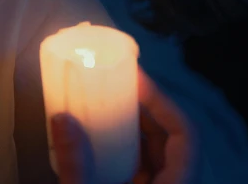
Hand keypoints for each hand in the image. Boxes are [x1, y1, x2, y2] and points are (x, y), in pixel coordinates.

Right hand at [50, 70, 194, 183]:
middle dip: (143, 108)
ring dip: (133, 127)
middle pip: (171, 138)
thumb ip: (76, 164)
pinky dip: (126, 149)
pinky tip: (101, 141)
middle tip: (114, 85)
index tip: (134, 79)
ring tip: (105, 105)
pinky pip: (144, 168)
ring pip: (157, 153)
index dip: (163, 101)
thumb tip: (61, 118)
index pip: (186, 133)